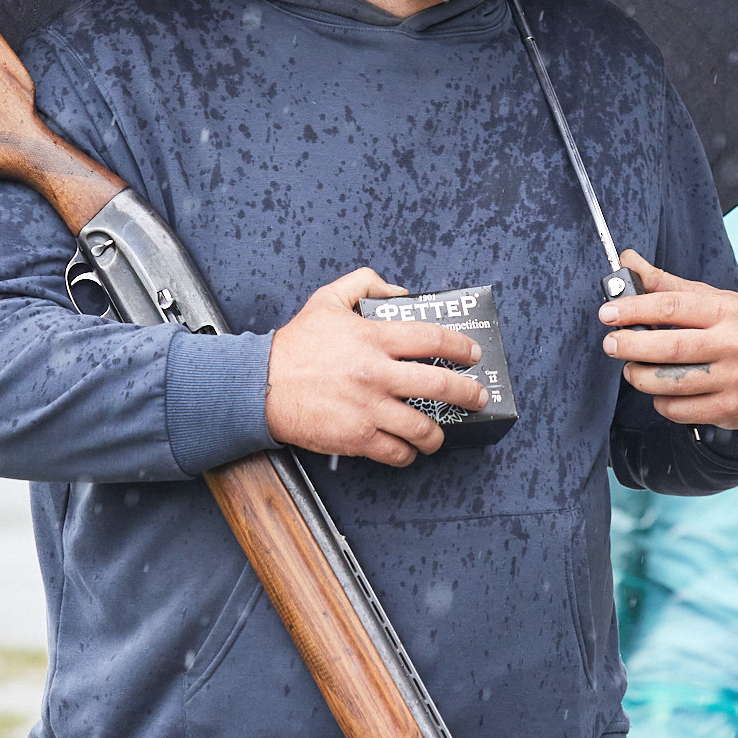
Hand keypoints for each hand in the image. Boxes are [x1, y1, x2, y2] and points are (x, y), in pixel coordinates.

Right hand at [266, 268, 487, 465]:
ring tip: (441, 433)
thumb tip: (398, 291)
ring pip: (423, 427)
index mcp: (373, 339)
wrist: (260, 385)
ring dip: (439, 433)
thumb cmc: (294, 347)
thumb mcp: (328, 300)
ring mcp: (368, 409)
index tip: (472, 354)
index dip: (461, 347)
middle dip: (468, 393)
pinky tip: (408, 449)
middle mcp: (376, 374)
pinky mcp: (356, 438)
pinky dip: (408, 453)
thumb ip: (364, 284)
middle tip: (478, 396)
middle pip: (440, 385)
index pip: (432, 340)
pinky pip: (395, 452)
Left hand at [598, 249, 737, 428]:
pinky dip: (660, 401)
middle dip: (630, 345)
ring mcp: (731, 379)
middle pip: (668, 347)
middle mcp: (732, 344)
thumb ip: (667, 284)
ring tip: (633, 369)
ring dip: (640, 377)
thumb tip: (628, 259)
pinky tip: (662, 390)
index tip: (607, 313)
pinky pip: (678, 408)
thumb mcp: (712, 300)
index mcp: (725, 310)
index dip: (633, 310)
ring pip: (669, 382)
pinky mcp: (727, 408)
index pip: (670, 306)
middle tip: (611, 344)